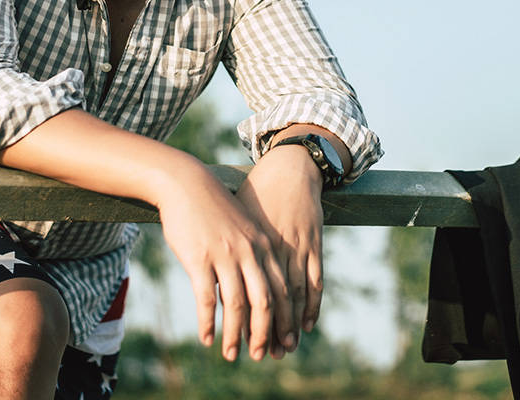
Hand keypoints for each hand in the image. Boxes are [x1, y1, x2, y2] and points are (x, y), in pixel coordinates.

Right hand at [155, 162, 282, 361]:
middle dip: (264, 334)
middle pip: (264, 302)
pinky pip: (208, 300)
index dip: (284, 320)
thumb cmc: (212, 207)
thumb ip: (253, 252)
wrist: (185, 183)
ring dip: (235, 335)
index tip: (283, 341)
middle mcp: (248, 252)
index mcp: (262, 244)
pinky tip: (206, 338)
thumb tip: (257, 285)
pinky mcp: (199, 259)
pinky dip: (208, 323)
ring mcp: (224, 256)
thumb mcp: (241, 226)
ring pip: (237, 306)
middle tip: (260, 355)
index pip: (281, 290)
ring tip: (231, 354)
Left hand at [236, 144, 324, 358]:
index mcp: (246, 241)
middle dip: (262, 328)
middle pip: (265, 296)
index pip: (240, 287)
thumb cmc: (255, 189)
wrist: (288, 167)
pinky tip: (306, 323)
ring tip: (283, 347)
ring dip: (287, 323)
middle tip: (258, 354)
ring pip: (291, 293)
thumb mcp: (232, 214)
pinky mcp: (314, 243)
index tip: (229, 340)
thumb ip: (222, 242)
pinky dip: (311, 304)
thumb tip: (204, 268)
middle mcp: (270, 246)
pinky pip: (314, 279)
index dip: (237, 317)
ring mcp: (295, 245)